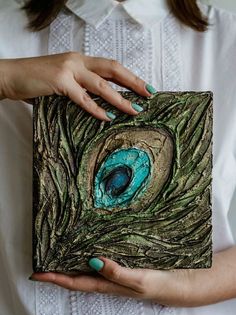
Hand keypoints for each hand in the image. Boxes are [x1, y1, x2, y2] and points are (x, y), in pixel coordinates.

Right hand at [0, 52, 155, 120]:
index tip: (145, 87)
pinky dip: (96, 108)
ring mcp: (69, 70)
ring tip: (134, 110)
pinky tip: (107, 116)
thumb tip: (100, 104)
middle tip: (149, 94)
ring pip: (102, 84)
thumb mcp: (63, 81)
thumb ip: (80, 88)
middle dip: (134, 82)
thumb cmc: (36, 81)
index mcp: (80, 60)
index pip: (111, 66)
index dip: (130, 76)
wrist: (11, 76)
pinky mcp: (59, 81)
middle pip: (113, 69)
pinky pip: (82, 97)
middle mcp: (78, 62)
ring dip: (120, 98)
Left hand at [29, 246, 235, 306]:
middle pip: (78, 275)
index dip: (56, 278)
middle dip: (59, 268)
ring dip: (73, 261)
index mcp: (109, 285)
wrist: (183, 284)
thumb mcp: (139, 280)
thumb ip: (117, 273)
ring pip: (89, 268)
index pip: (76, 282)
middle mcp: (109, 279)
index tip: (37, 273)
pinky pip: (103, 260)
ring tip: (60, 250)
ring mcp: (117, 272)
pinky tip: (91, 245)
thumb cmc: (161, 285)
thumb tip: (91, 261)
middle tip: (44, 257)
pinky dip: (91, 254)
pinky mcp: (125, 265)